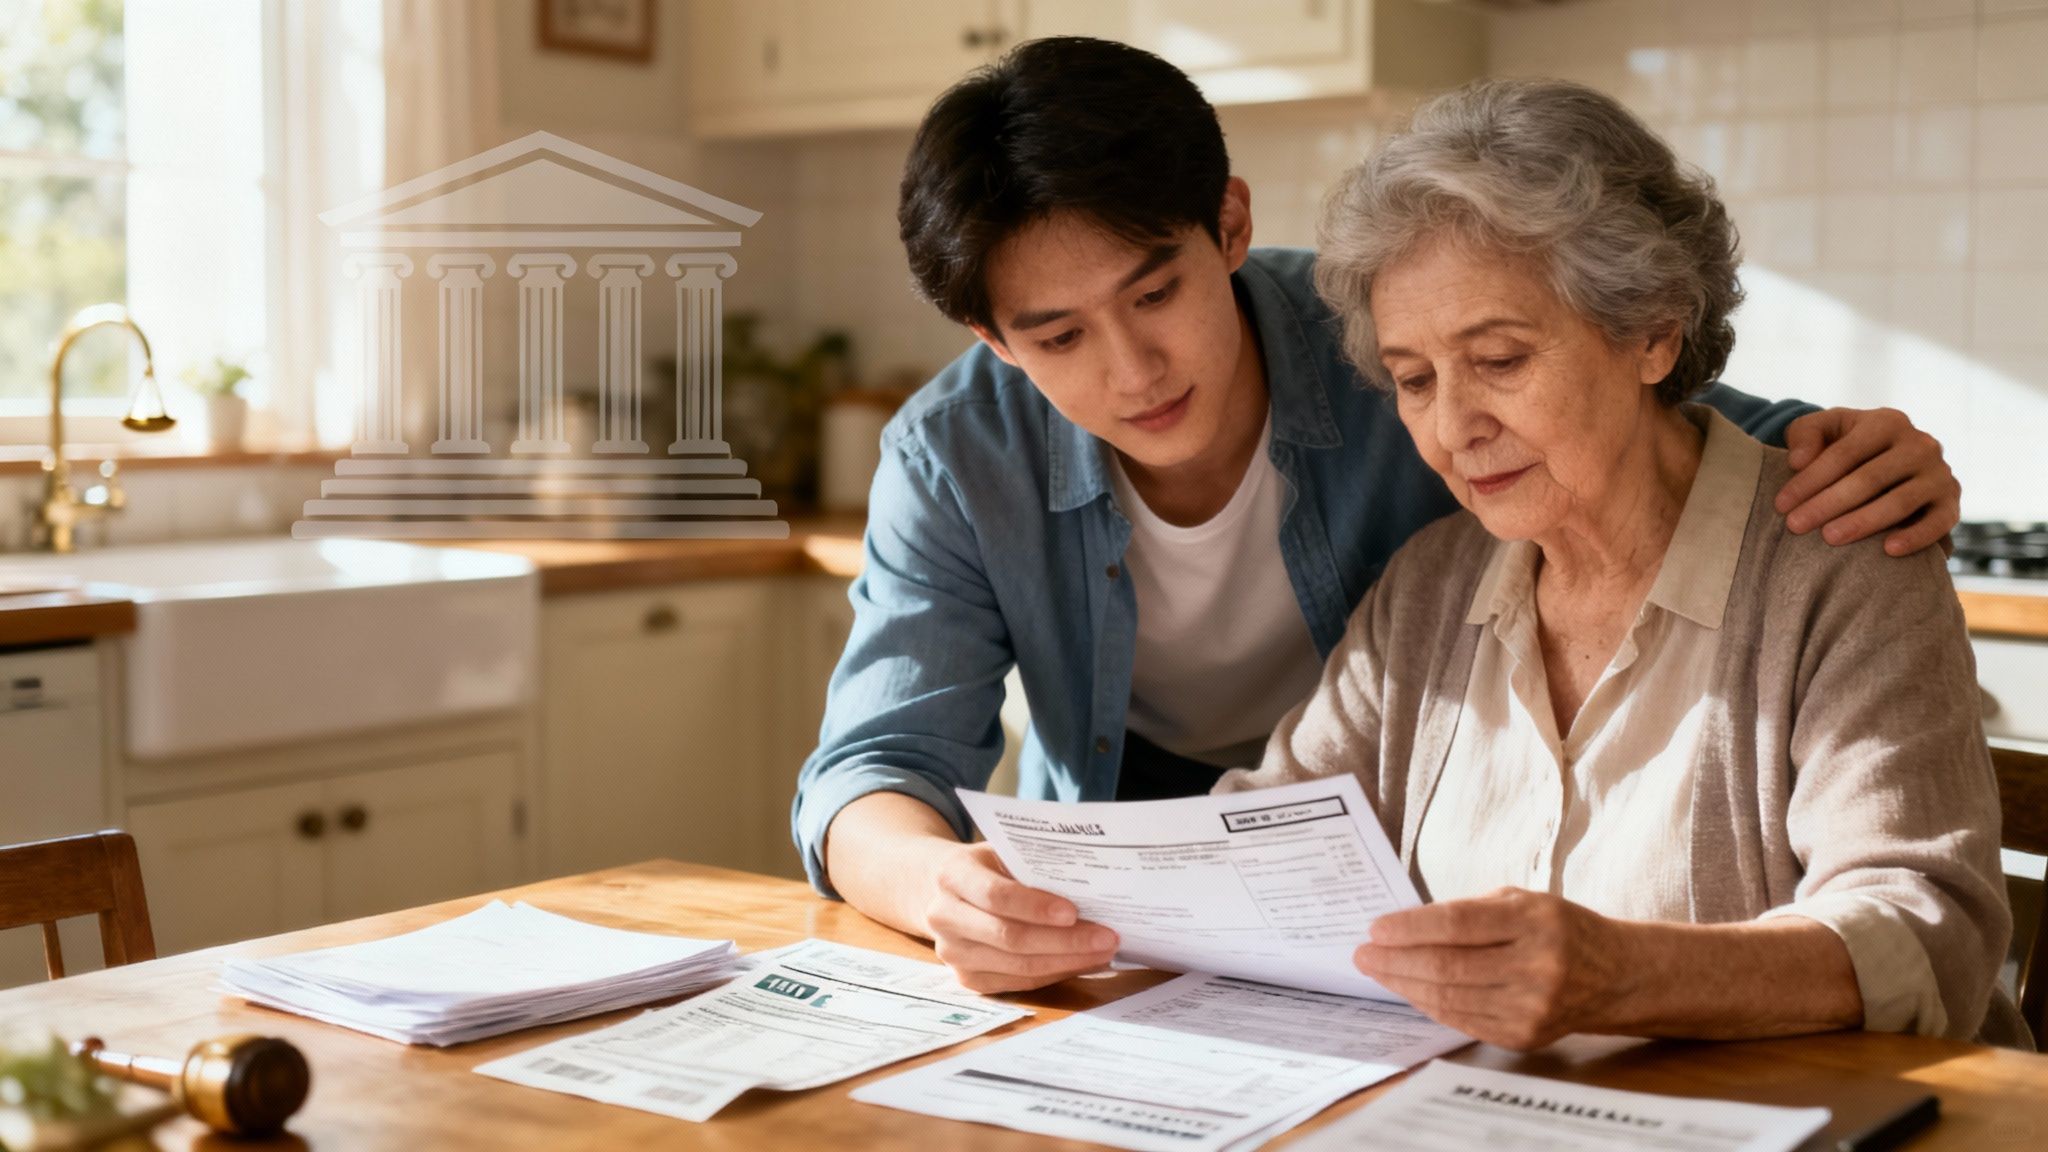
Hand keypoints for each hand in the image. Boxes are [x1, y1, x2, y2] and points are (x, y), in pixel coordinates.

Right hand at [921, 841, 1118, 993]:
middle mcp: (945, 917)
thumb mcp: (1000, 851)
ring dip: (1067, 961)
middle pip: (1011, 938)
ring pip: (1018, 967)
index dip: (1036, 906)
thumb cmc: (984, 866)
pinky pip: (1019, 983)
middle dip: (1065, 941)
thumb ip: (1032, 865)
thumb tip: (1091, 885)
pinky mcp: (967, 979)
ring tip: (1104, 952)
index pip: (996, 896)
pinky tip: (1082, 963)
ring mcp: (953, 953)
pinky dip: (1056, 974)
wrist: (937, 889)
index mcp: (952, 875)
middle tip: (1107, 937)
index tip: (1074, 912)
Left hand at [1353, 888, 1620, 1050]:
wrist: (1614, 976)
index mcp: (1535, 921)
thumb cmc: (1559, 929)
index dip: (1410, 928)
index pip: (1458, 925)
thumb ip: (1468, 912)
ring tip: (1376, 970)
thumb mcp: (1522, 902)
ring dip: (1404, 984)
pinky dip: (1429, 1004)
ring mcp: (1532, 1007)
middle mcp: (1537, 966)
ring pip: (1450, 998)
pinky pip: (1462, 1019)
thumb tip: (1404, 927)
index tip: (1376, 928)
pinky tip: (1409, 989)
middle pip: (1448, 966)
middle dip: (1396, 960)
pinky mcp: (1524, 1036)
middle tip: (1363, 953)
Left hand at [1775, 407, 1959, 556]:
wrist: (1889, 464)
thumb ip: (1805, 433)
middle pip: (1869, 478)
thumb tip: (1798, 459)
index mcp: (1888, 422)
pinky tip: (1887, 551)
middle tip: (1796, 526)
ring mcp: (1939, 474)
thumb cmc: (1847, 447)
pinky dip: (1915, 537)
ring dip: (1863, 522)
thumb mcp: (1825, 430)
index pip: (1845, 453)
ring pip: (1899, 502)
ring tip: (1829, 538)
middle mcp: (1920, 445)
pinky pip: (1938, 523)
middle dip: (1828, 504)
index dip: (1810, 480)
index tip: (1781, 504)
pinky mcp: (1951, 503)